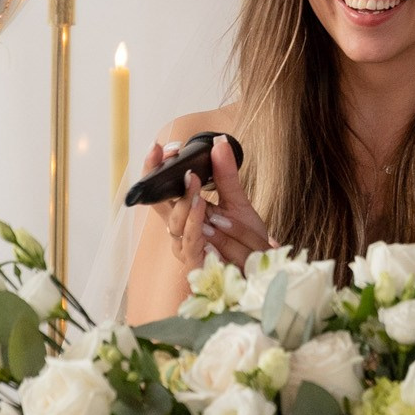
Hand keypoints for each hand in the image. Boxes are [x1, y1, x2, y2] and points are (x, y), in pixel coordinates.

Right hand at [139, 136, 270, 281]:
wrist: (260, 270)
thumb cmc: (242, 241)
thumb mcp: (236, 202)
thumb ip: (225, 175)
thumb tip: (219, 143)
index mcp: (184, 215)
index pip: (161, 190)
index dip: (154, 169)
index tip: (157, 147)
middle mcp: (179, 231)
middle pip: (161, 205)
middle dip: (163, 179)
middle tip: (173, 157)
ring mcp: (186, 248)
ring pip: (176, 224)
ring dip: (184, 200)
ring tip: (191, 179)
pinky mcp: (197, 265)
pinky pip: (192, 243)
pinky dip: (195, 225)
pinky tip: (201, 208)